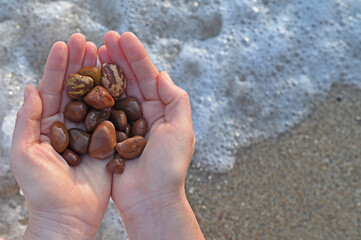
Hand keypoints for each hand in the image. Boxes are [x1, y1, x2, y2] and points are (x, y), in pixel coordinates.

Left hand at [10, 34, 110, 239]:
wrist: (69, 215)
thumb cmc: (42, 190)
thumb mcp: (25, 153)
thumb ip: (27, 120)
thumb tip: (31, 88)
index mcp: (47, 124)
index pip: (52, 89)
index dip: (57, 66)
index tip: (64, 44)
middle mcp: (69, 124)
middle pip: (75, 88)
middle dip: (79, 64)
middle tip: (85, 41)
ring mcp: (89, 131)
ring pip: (94, 97)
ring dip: (98, 75)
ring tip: (102, 53)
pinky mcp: (106, 141)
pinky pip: (111, 116)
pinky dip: (114, 97)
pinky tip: (118, 81)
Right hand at [99, 31, 203, 238]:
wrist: (151, 198)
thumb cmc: (169, 166)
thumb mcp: (182, 129)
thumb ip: (176, 99)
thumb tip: (162, 74)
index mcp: (161, 110)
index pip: (148, 77)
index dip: (137, 56)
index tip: (124, 38)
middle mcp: (143, 113)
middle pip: (129, 80)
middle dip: (118, 58)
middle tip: (105, 38)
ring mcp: (125, 123)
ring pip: (114, 91)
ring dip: (105, 71)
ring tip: (94, 51)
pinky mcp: (109, 136)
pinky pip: (101, 110)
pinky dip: (94, 94)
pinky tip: (86, 79)